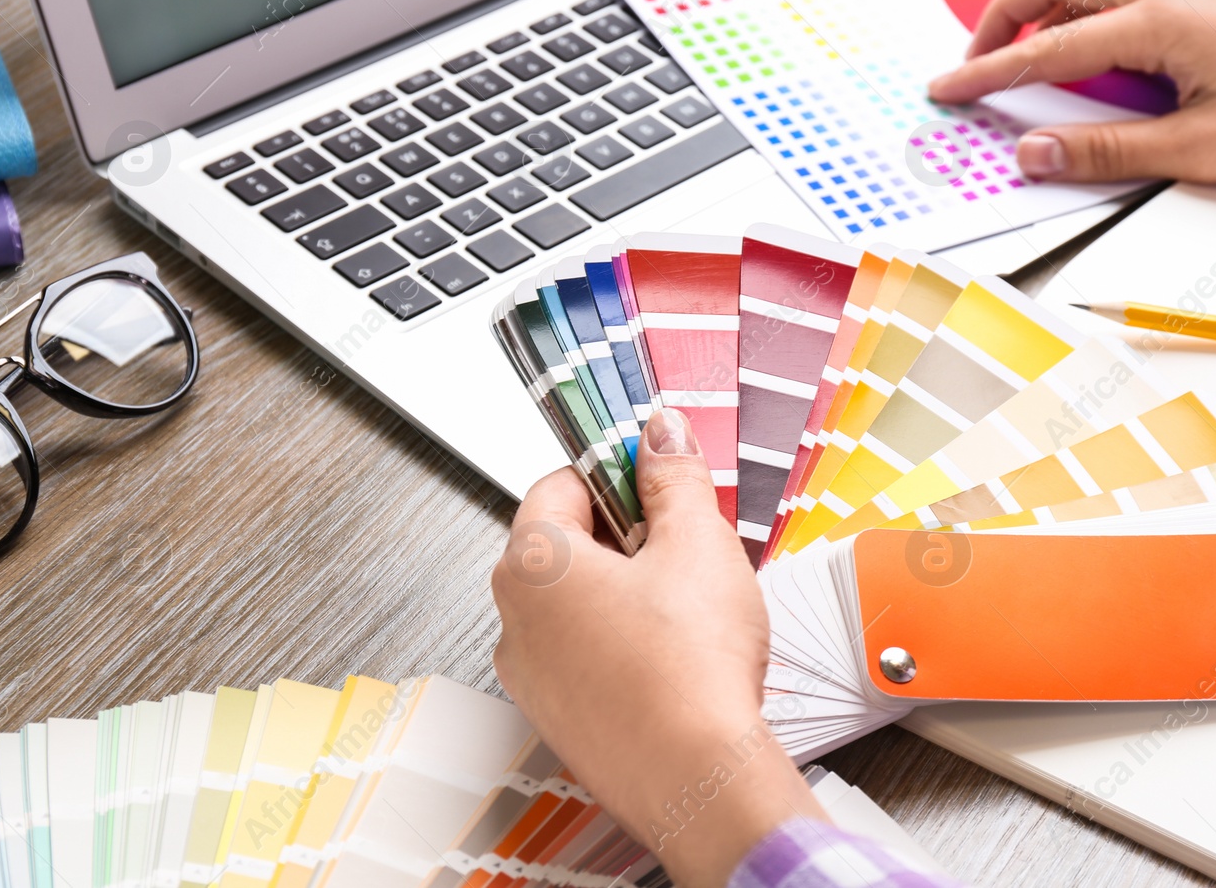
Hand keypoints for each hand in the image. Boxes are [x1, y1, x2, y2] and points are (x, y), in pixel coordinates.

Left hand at [492, 409, 825, 887]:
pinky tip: (674, 653)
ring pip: (576, 604)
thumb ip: (673, 477)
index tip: (655, 472)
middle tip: (683, 539)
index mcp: (532, 564)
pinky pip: (584, 657)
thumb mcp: (698, 543)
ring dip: (624, 589)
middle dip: (625, 533)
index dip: (615, 471)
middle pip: (564, 543)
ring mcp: (532, 677)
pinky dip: (622, 643)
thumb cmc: (691, 670)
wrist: (701, 780)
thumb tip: (661, 434)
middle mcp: (514, 620)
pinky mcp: (560, 719)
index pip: (559, 483)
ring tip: (686, 603)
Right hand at [927, 0, 1215, 183]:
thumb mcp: (1201, 149)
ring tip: (1020, 55)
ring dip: (1042, 6)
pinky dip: (1080, 7)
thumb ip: (1110, 152)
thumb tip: (1038, 152)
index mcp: (1159, 23)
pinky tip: (1085, 45)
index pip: (1047, 48)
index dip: (988, 74)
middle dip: (1003, 17)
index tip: (946, 90)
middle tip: (976, 63)